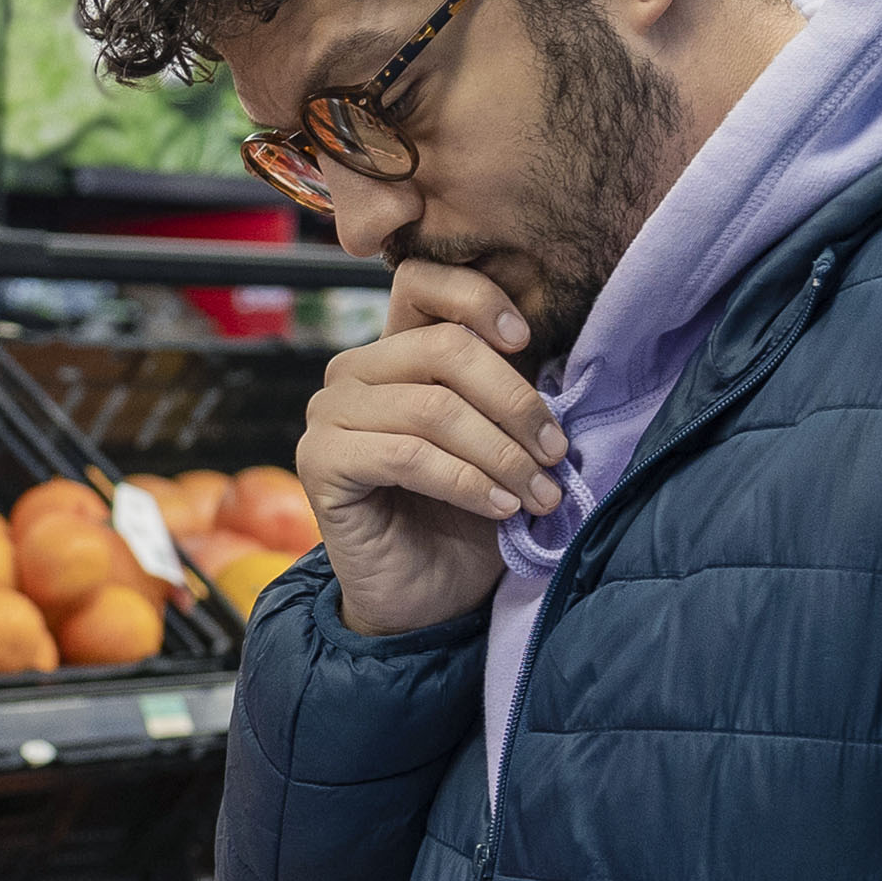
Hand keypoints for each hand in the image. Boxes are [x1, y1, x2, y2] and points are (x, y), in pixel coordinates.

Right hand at [298, 265, 568, 635]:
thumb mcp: (500, 436)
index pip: (423, 282)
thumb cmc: (466, 515)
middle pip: (444, 348)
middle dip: (514, 401)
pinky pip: (406, 455)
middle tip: (555, 452)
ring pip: (432, 407)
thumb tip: (561, 347)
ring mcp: (329, 414)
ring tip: (539, 493)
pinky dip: (466, 482)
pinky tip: (499, 508)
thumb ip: (510, 385)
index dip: (479, 299)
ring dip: (500, 454)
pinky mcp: (320, 462)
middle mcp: (353, 371)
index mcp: (395, 350)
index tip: (527, 341)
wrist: (426, 598)